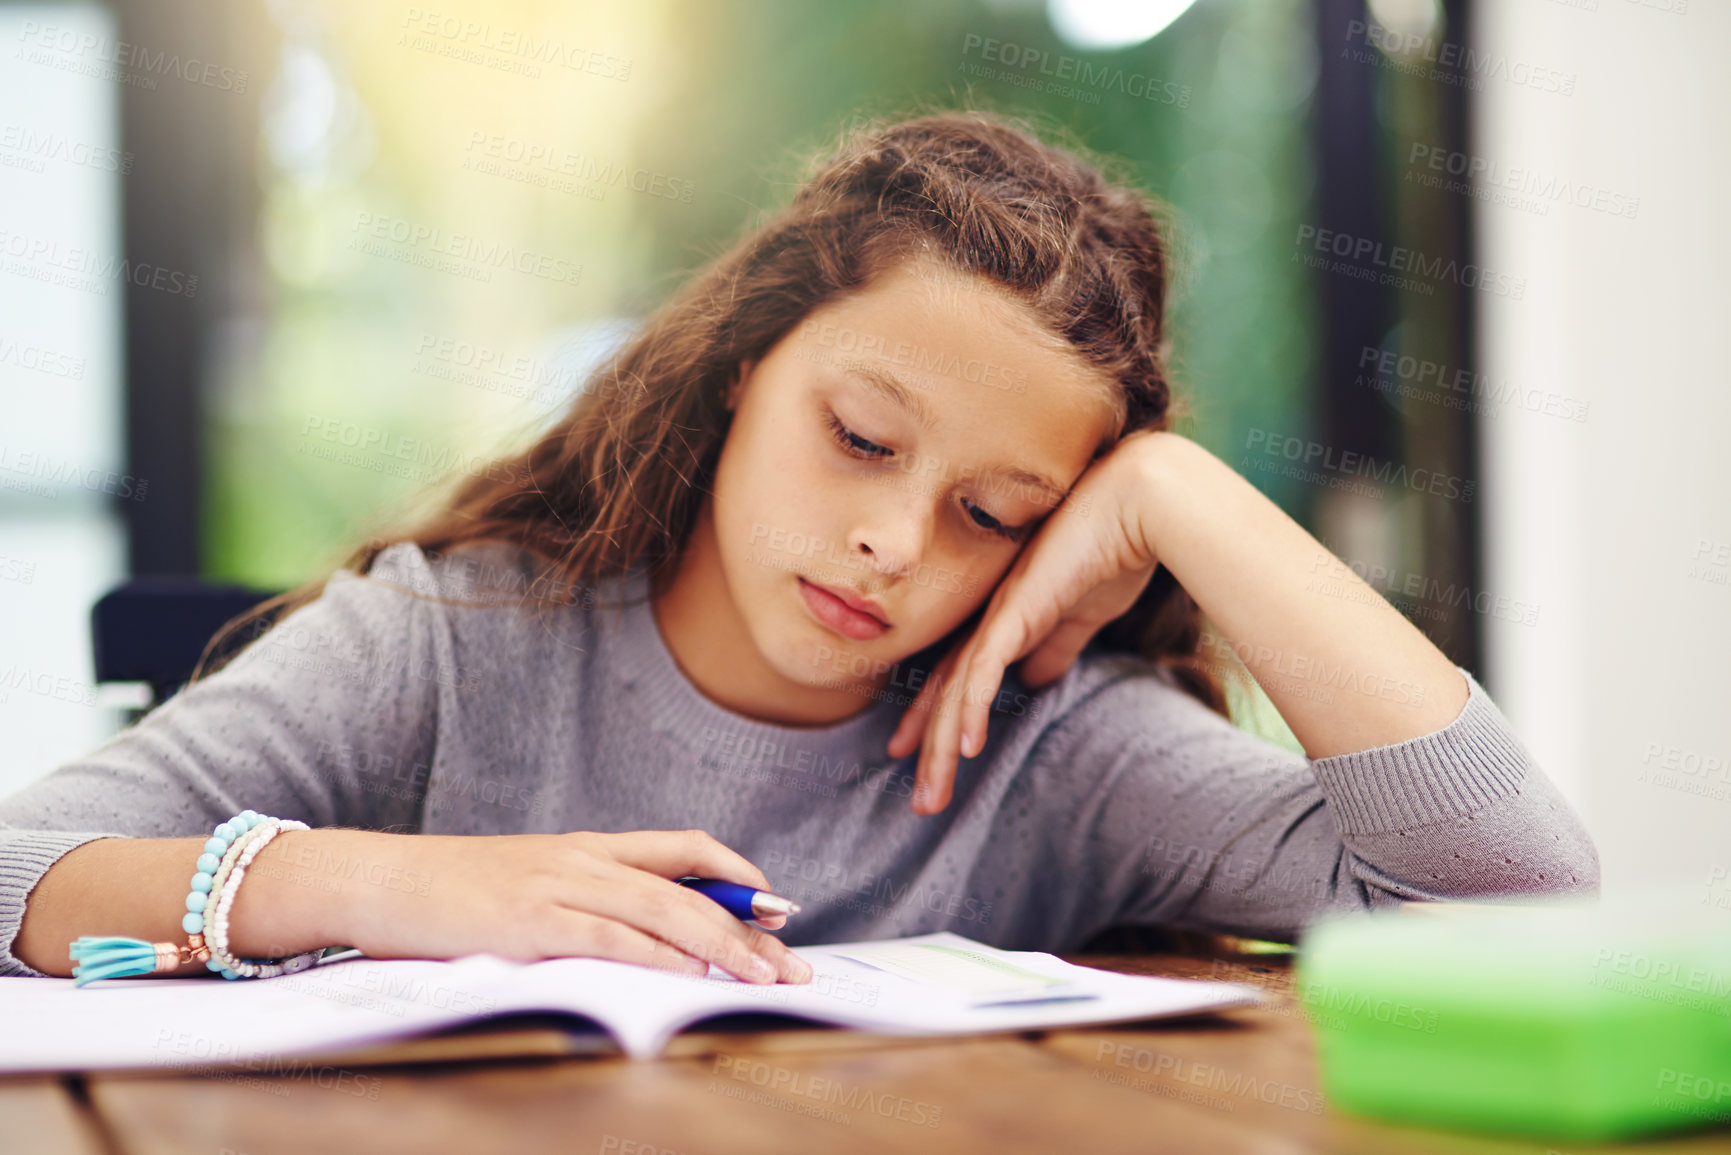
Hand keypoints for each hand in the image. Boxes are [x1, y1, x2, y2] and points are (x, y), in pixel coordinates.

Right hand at [239, 828, 812, 984]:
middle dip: (747, 925)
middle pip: (687, 885)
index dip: (735, 873)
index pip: (681, 847)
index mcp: (585, 847)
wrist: (375, 878)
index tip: (778, 904)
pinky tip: (690, 977)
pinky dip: (657, 956)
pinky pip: (610, 936)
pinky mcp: (530, 919)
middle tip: (793, 959)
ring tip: (763, 976)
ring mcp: (557, 885)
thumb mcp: (526, 887)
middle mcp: (582, 858)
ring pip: (662, 909)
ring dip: (721, 945)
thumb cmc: (447, 893)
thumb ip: (580, 904)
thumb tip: (637, 940)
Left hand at [885, 431, 1165, 814]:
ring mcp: (999, 613)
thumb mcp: (1081, 614)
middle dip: (931, 750)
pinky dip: (972, 708)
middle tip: (922, 801)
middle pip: (948, 693)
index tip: (918, 758)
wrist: (1137, 502)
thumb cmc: (1112, 548)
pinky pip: (985, 668)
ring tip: (932, 795)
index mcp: (1004, 618)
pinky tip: (965, 746)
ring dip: (943, 747)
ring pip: (958, 691)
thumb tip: (1035, 681)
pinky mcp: (1018, 609)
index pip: (959, 678)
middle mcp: (991, 617)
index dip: (937, 720)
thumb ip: (1055, 645)